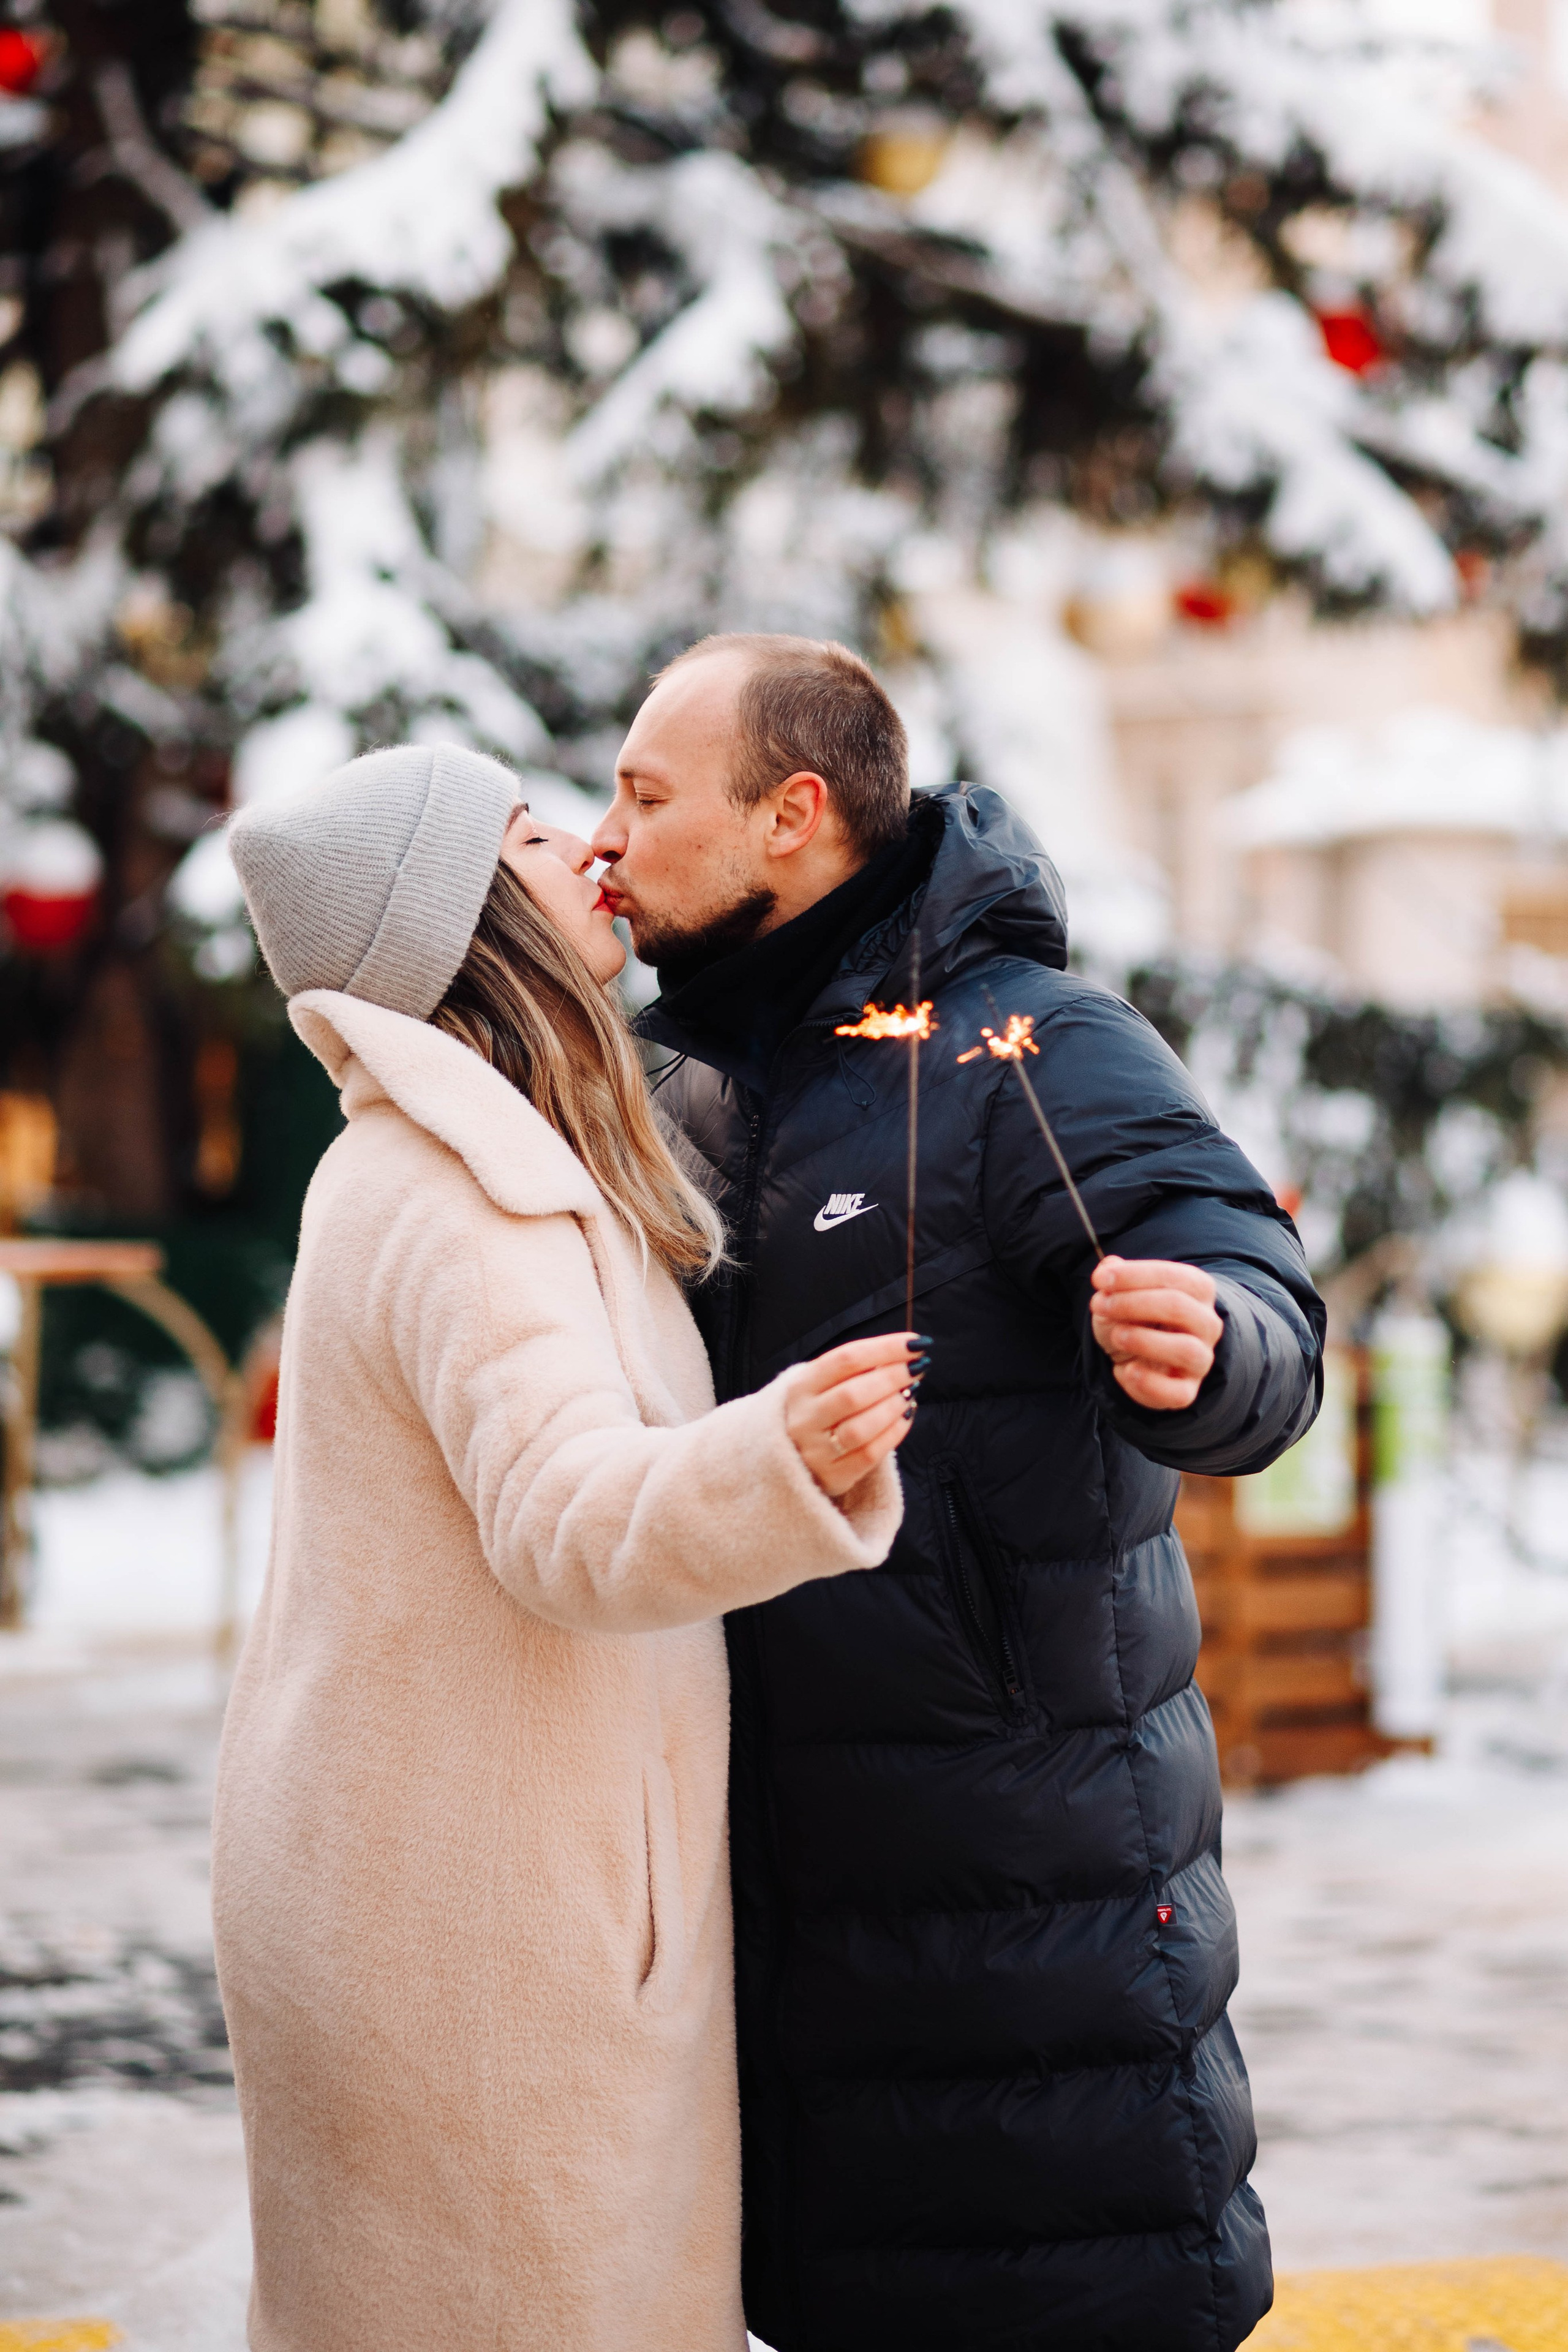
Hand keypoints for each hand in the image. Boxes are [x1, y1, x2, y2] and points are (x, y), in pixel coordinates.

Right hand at [786, 1333, 923, 1498]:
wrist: (789, 1458)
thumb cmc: (819, 1411)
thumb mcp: (822, 1385)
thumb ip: (855, 1371)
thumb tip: (903, 1355)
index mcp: (801, 1386)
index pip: (846, 1359)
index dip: (884, 1349)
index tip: (914, 1343)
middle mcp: (804, 1418)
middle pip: (853, 1394)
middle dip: (893, 1377)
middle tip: (917, 1367)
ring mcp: (816, 1450)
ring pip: (861, 1428)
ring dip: (893, 1407)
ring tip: (910, 1393)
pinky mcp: (833, 1476)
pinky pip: (870, 1454)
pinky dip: (894, 1432)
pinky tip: (906, 1417)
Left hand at [1089, 1256, 1220, 1411]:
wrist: (1135, 1358)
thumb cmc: (1132, 1319)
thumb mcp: (1118, 1293)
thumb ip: (1115, 1277)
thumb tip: (1108, 1267)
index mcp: (1196, 1291)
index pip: (1174, 1276)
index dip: (1134, 1275)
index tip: (1100, 1280)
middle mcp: (1206, 1323)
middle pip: (1179, 1307)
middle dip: (1133, 1304)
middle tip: (1099, 1305)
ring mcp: (1200, 1359)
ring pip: (1186, 1350)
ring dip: (1144, 1340)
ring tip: (1116, 1335)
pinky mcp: (1187, 1390)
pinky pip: (1177, 1393)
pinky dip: (1147, 1383)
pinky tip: (1124, 1370)